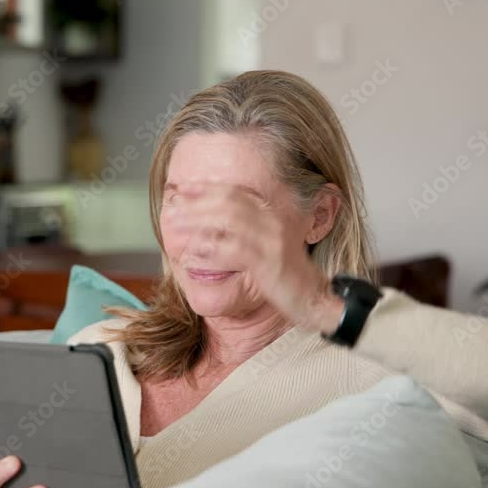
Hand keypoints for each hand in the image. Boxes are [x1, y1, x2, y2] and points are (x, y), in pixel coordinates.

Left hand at [169, 183, 342, 333]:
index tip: (182, 186)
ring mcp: (274, 241)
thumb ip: (244, 233)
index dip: (206, 188)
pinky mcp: (271, 263)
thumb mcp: (266, 248)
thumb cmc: (286, 278)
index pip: (235, 193)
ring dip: (198, 220)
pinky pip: (237, 250)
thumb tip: (209, 226)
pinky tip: (194, 252)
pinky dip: (213, 249)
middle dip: (196, 202)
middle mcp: (274, 222)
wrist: (316, 300)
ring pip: (230, 221)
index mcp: (272, 215)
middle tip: (172, 205)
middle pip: (229, 203)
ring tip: (175, 224)